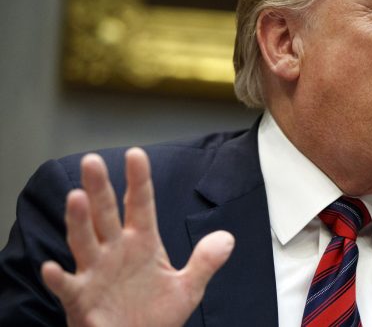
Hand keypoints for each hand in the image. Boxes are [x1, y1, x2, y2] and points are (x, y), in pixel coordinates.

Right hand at [40, 148, 234, 326]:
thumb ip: (205, 262)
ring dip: (79, 221)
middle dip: (99, 188)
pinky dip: (58, 279)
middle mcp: (115, 252)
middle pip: (105, 214)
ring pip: (84, 241)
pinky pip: (67, 287)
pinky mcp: (81, 300)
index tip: (136, 154)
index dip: (139, 180)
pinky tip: (52, 268)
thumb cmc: (155, 316)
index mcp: (142, 243)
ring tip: (76, 197)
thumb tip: (227, 238)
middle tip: (93, 161)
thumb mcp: (187, 288)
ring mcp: (96, 273)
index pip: (141, 204)